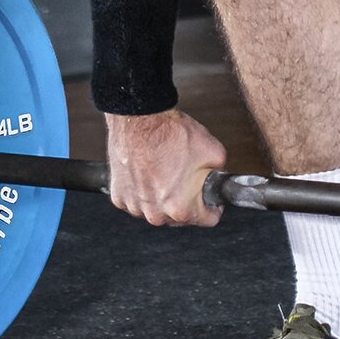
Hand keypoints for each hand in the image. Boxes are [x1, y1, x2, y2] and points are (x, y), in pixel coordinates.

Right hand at [105, 109, 225, 226]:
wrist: (140, 119)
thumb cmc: (171, 134)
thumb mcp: (215, 153)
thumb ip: (220, 173)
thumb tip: (219, 177)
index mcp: (181, 209)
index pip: (208, 219)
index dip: (214, 206)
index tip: (211, 198)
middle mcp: (156, 214)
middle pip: (181, 216)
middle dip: (187, 200)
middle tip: (186, 178)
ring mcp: (135, 206)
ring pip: (157, 209)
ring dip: (162, 196)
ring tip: (165, 172)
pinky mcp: (119, 196)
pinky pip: (136, 201)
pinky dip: (142, 191)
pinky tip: (148, 173)